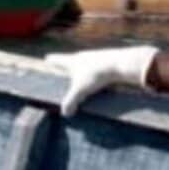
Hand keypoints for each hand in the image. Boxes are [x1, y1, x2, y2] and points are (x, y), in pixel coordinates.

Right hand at [43, 45, 157, 115]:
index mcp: (73, 61)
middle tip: (63, 70)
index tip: (47, 58)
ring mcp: (96, 58)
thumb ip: (70, 101)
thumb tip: (65, 113)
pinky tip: (98, 84)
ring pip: (86, 65)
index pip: (58, 60)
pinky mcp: (108, 62)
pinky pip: (98, 70)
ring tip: (82, 82)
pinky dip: (95, 76)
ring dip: (83, 72)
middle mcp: (84, 56)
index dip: (52, 60)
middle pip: (72, 61)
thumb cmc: (97, 74)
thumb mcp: (81, 90)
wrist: (121, 64)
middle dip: (68, 66)